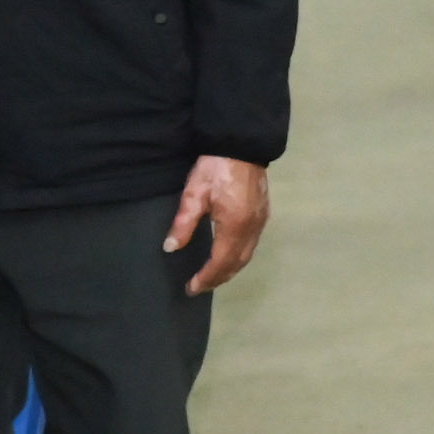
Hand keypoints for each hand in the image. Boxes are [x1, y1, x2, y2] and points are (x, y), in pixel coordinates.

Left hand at [163, 156, 271, 292]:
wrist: (242, 145)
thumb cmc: (215, 168)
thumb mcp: (194, 194)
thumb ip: (183, 224)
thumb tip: (170, 248)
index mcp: (234, 226)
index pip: (220, 262)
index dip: (206, 278)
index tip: (191, 288)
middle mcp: (251, 229)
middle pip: (236, 264)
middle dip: (218, 278)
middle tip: (199, 287)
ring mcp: (260, 222)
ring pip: (246, 256)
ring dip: (229, 270)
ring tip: (212, 276)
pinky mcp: (263, 214)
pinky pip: (252, 245)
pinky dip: (238, 257)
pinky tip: (228, 256)